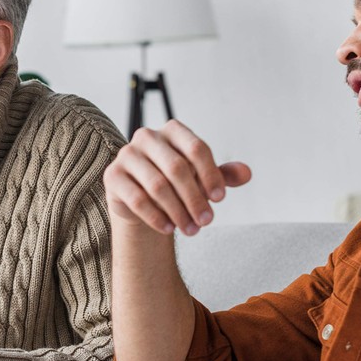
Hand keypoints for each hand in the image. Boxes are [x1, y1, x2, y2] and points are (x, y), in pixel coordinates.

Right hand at [103, 120, 250, 235]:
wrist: (141, 200)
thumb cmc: (177, 184)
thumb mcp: (203, 179)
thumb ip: (224, 175)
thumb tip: (247, 173)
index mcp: (172, 130)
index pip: (197, 148)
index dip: (211, 175)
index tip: (220, 199)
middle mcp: (147, 137)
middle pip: (177, 168)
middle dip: (195, 198)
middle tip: (207, 221)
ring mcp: (127, 154)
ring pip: (157, 185)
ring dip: (178, 211)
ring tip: (191, 230)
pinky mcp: (113, 175)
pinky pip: (137, 198)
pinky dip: (156, 216)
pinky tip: (169, 229)